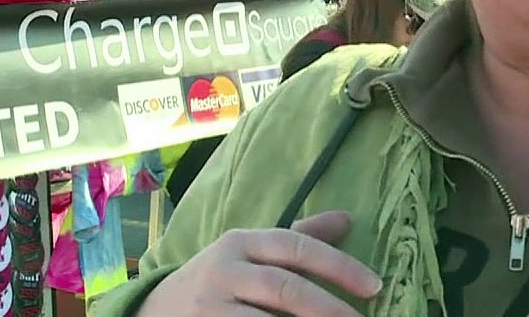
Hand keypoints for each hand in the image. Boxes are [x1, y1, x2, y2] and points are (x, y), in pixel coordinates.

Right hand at [138, 211, 380, 316]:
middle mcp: (224, 270)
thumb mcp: (250, 252)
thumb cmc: (218, 280)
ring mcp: (210, 307)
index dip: (339, 265)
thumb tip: (346, 220)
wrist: (153, 311)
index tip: (375, 285)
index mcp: (241, 242)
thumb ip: (297, 239)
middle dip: (328, 308)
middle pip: (285, 288)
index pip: (297, 246)